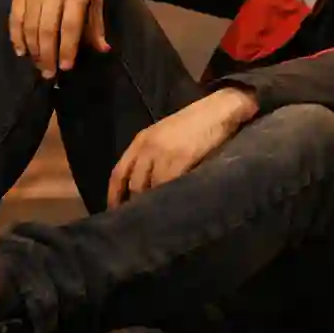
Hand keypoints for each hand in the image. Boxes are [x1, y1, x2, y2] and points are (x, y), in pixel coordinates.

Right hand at [9, 0, 110, 77]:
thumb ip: (95, 22)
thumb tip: (103, 49)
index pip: (70, 26)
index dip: (67, 48)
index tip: (66, 67)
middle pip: (47, 30)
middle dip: (48, 56)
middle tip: (49, 75)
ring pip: (29, 27)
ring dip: (33, 50)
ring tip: (39, 66)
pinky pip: (14, 19)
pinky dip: (16, 37)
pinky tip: (21, 52)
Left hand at [108, 88, 260, 207]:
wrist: (219, 109)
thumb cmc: (194, 124)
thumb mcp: (165, 136)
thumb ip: (152, 157)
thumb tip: (145, 187)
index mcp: (141, 140)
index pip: (119, 173)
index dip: (114, 196)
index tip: (114, 213)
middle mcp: (147, 147)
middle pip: (133, 184)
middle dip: (133, 205)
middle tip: (136, 223)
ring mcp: (163, 153)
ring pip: (149, 188)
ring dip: (150, 206)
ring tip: (154, 222)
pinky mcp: (181, 158)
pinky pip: (168, 185)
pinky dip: (167, 199)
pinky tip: (170, 210)